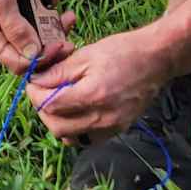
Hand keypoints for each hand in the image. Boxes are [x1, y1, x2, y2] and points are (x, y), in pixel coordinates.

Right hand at [0, 0, 74, 75]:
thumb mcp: (1, 3)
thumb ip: (18, 30)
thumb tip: (34, 54)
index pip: (20, 63)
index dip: (43, 58)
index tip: (61, 44)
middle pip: (30, 49)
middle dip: (52, 38)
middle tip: (68, 25)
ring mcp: (6, 22)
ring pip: (35, 31)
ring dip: (52, 20)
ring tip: (65, 9)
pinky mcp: (12, 9)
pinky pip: (33, 13)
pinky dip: (45, 3)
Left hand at [27, 23, 172, 140]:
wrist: (157, 59)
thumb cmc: (123, 51)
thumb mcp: (86, 55)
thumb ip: (59, 72)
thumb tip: (37, 82)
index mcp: (92, 95)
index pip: (50, 106)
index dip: (35, 95)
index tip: (34, 84)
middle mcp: (102, 117)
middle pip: (57, 128)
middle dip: (43, 111)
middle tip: (43, 94)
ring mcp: (112, 126)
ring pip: (71, 138)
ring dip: (58, 123)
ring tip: (59, 102)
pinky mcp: (118, 129)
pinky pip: (88, 138)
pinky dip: (76, 129)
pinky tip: (77, 111)